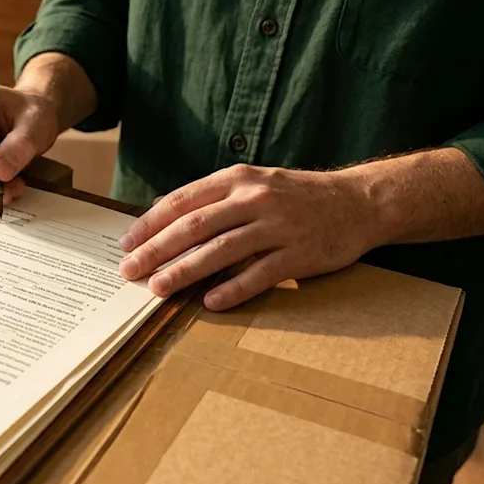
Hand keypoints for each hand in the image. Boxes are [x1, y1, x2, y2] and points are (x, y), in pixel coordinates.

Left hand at [117, 164, 380, 310]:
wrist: (358, 201)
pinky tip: (210, 303)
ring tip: (159, 288)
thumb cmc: (297, 196)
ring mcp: (279, 226)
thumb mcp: (254, 183)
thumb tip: (163, 216)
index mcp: (238, 179)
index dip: (150, 223)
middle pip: (195, 226)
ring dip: (186, 271)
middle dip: (157, 250)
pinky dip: (233, 289)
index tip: (125, 243)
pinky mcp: (300, 253)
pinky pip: (260, 274)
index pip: (183, 200)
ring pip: (222, 250)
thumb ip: (214, 198)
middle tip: (130, 270)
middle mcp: (255, 199)